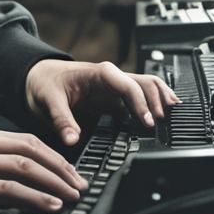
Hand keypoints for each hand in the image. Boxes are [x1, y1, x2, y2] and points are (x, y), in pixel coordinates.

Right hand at [0, 122, 87, 213]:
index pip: (25, 140)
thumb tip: (5, 177)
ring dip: (56, 183)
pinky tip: (50, 206)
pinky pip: (7, 190)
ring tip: (74, 196)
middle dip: (62, 169)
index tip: (70, 171)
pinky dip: (34, 197)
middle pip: (32, 150)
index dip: (53, 156)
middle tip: (82, 184)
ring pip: (25, 167)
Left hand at [25, 58, 179, 145]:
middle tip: (163, 127)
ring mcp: (117, 89)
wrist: (40, 77)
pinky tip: (166, 118)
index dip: (140, 102)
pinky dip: (157, 104)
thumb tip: (72, 139)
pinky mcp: (118, 100)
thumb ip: (61, 119)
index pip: (127, 84)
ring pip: (149, 87)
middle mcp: (112, 79)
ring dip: (162, 101)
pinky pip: (143, 98)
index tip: (147, 123)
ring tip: (173, 122)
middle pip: (146, 83)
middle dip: (158, 102)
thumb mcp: (48, 99)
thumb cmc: (45, 83)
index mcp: (99, 74)